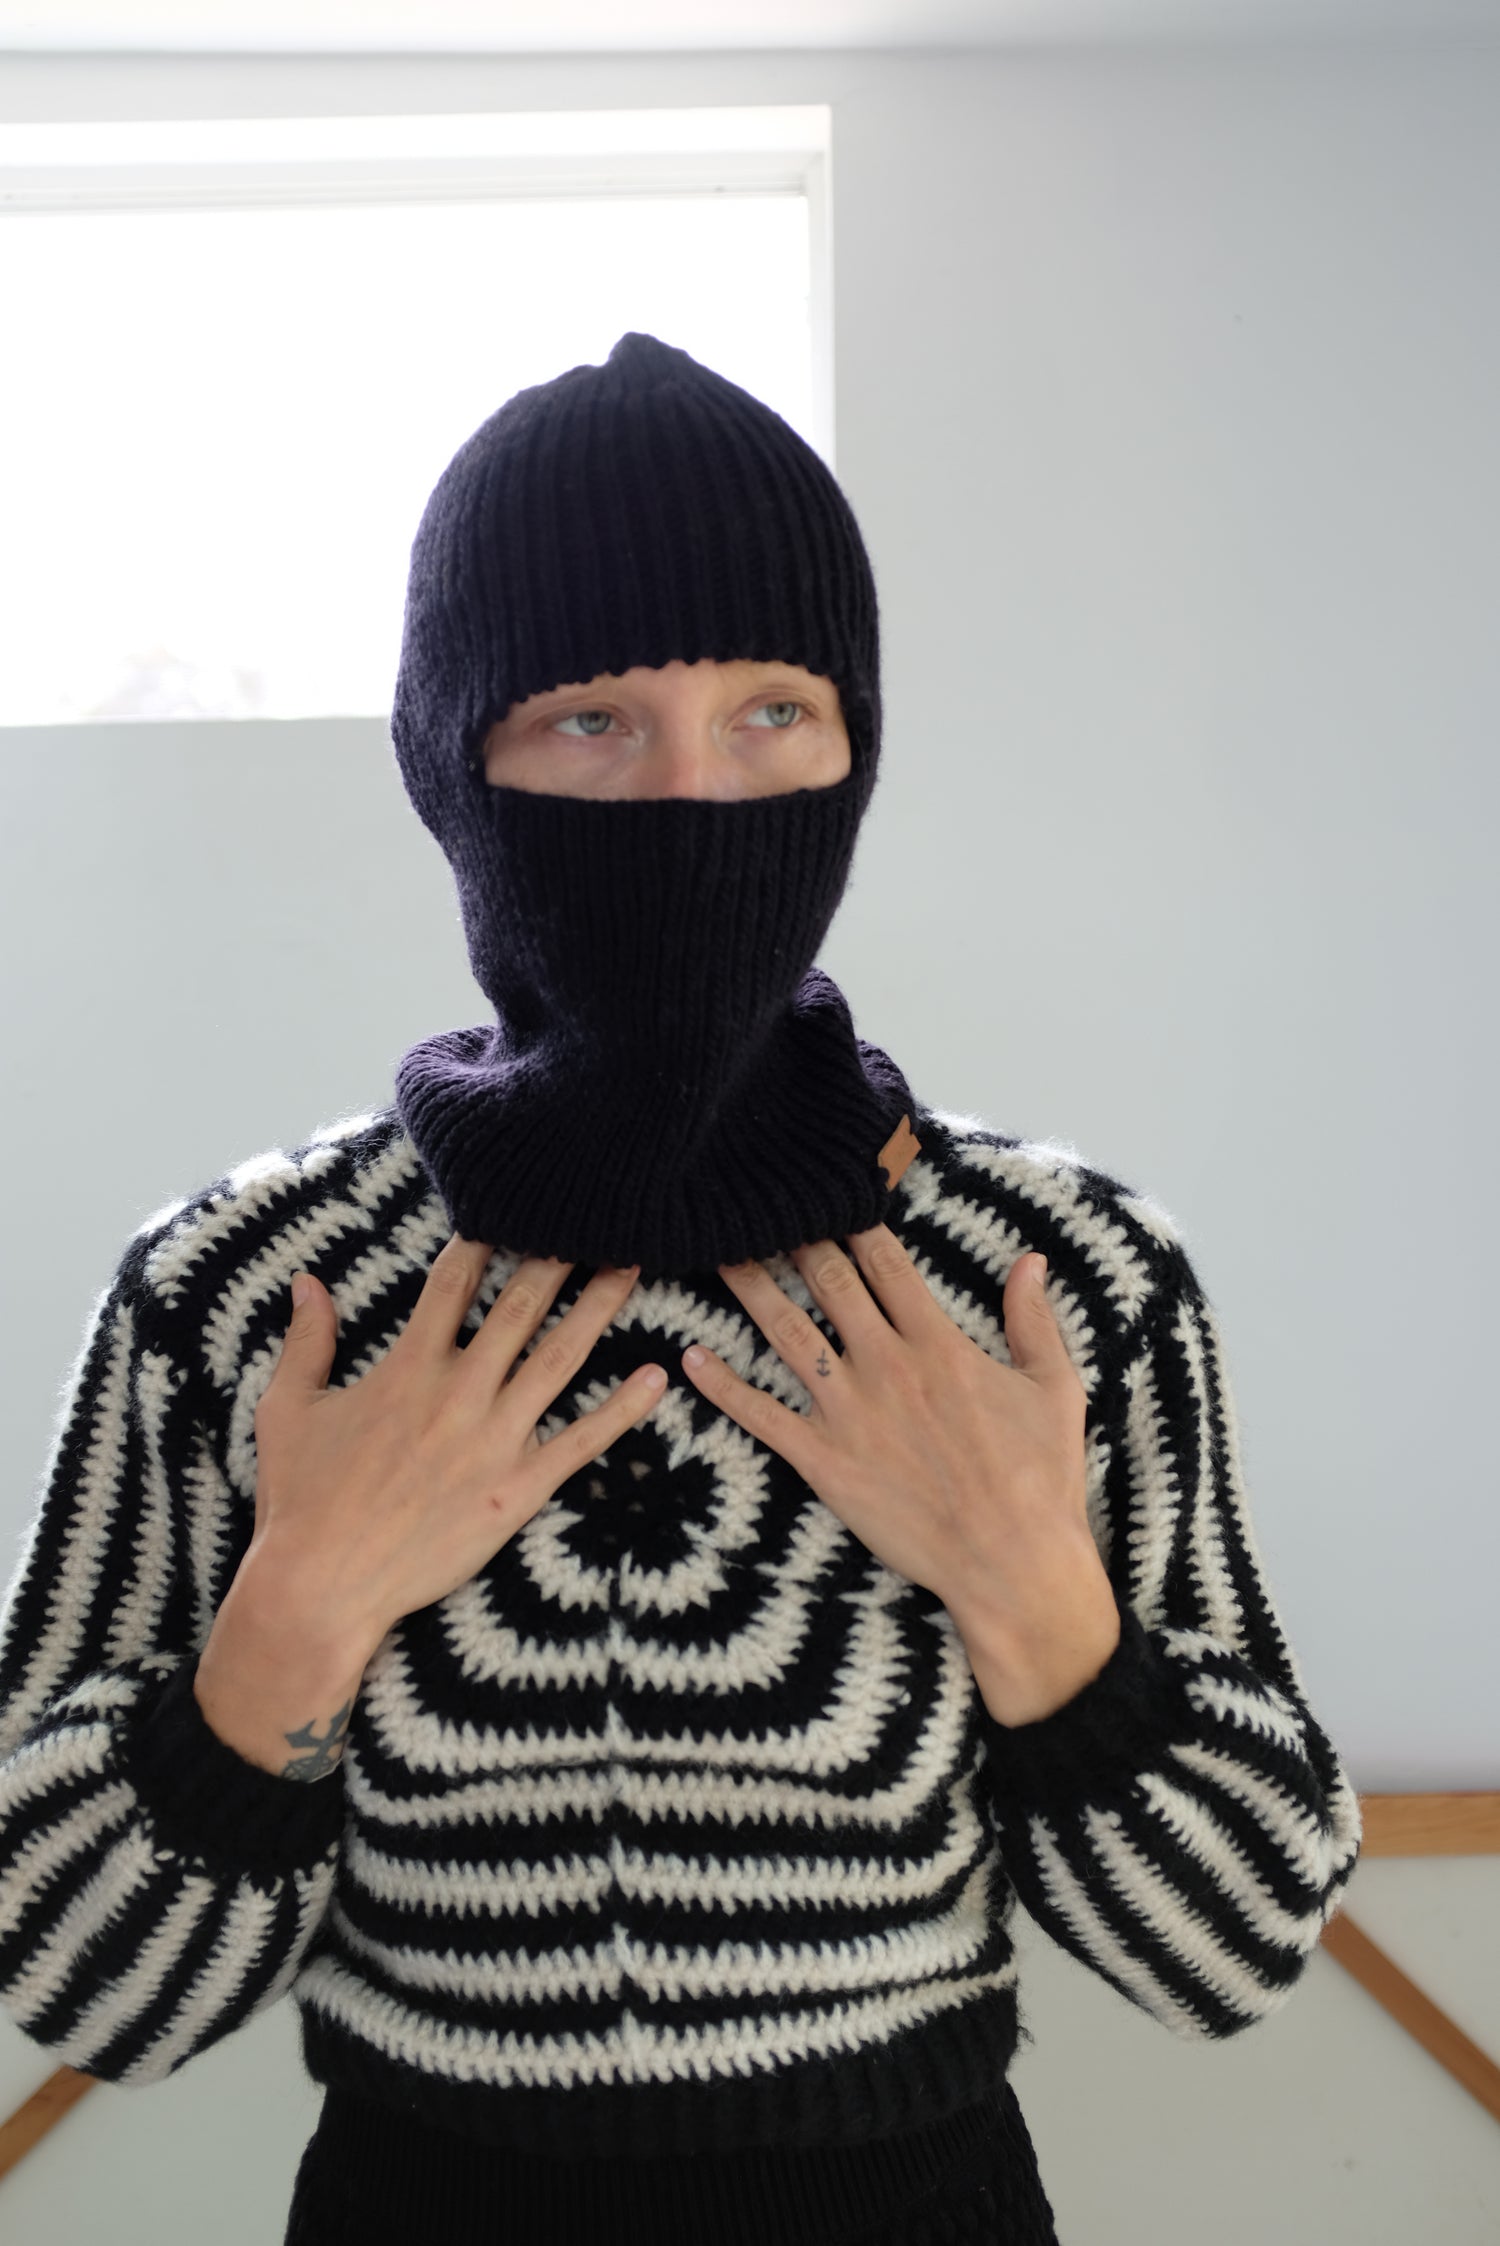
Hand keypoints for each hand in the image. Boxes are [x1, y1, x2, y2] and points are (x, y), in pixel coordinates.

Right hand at [248, 1238, 664, 1651]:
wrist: (322, 1585)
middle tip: (595, 1221)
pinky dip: (623, 1408)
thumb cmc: (300, 1499)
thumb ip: (306, 1340)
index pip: (454, 1284)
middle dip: (558, 1259)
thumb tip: (306, 1282)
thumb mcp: (288, 1408)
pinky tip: (655, 1376)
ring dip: (599, 1308)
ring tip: (632, 1266)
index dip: (485, 1241)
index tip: (515, 1210)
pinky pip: (582, 1440)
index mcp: (408, 1367)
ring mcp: (494, 1439)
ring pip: (560, 1357)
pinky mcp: (519, 1489)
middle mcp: (459, 1392)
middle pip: (520, 1307)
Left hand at [683, 1225, 1119, 1724]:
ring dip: (749, 1290)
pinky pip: (763, 1416)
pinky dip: (724, 1386)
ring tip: (716, 1252)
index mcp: (939, 1344)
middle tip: (758, 1207)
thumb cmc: (1041, 1480)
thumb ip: (1034, 1319)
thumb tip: (1030, 1260)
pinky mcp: (825, 1463)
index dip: (854, 1223)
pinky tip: (691, 1357)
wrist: (1013, 1565)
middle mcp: (888, 1367)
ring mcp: (851, 1415)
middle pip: (829, 1285)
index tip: (827, 1193)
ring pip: (787, 1335)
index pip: (886, 1264)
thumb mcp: (1054, 1388)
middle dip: (793, 1240)